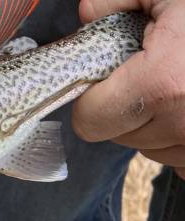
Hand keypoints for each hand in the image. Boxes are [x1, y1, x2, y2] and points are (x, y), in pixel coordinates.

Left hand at [73, 0, 184, 176]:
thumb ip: (119, 0)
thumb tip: (87, 14)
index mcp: (162, 84)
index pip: (91, 120)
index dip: (91, 98)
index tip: (103, 80)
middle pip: (119, 136)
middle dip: (123, 107)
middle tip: (147, 74)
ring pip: (151, 149)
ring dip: (155, 124)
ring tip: (179, 86)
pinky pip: (182, 160)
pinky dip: (182, 139)